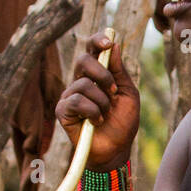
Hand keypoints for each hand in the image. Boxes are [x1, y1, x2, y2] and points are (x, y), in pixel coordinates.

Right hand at [55, 32, 139, 169]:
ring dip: (102, 102)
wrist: (116, 150)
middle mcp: (81, 81)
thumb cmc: (123, 123)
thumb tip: (114, 45)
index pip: (92, 50)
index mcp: (97, 75)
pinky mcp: (62, 111)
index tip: (108, 42)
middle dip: (102, 74)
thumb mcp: (128, 94)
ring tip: (105, 115)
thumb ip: (120, 71)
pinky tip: (96, 122)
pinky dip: (92, 112)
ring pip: (83, 84)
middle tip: (113, 92)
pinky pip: (76, 101)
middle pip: (83, 60)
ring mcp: (70, 95)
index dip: (98, 41)